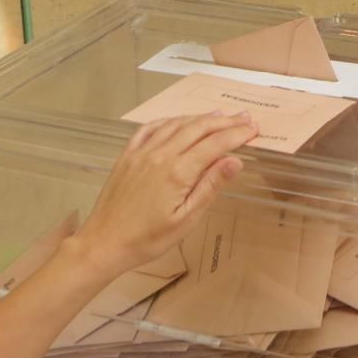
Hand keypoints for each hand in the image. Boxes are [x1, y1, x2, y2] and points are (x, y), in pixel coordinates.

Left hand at [73, 112, 257, 278]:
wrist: (104, 242)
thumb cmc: (148, 239)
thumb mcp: (185, 220)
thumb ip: (210, 187)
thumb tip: (234, 161)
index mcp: (178, 171)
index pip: (215, 144)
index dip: (236, 134)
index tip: (253, 129)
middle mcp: (161, 154)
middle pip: (198, 128)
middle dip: (224, 122)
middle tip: (244, 117)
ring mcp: (142, 151)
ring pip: (176, 124)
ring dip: (200, 117)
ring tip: (219, 115)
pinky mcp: (128, 155)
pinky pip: (150, 128)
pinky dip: (169, 120)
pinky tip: (178, 121)